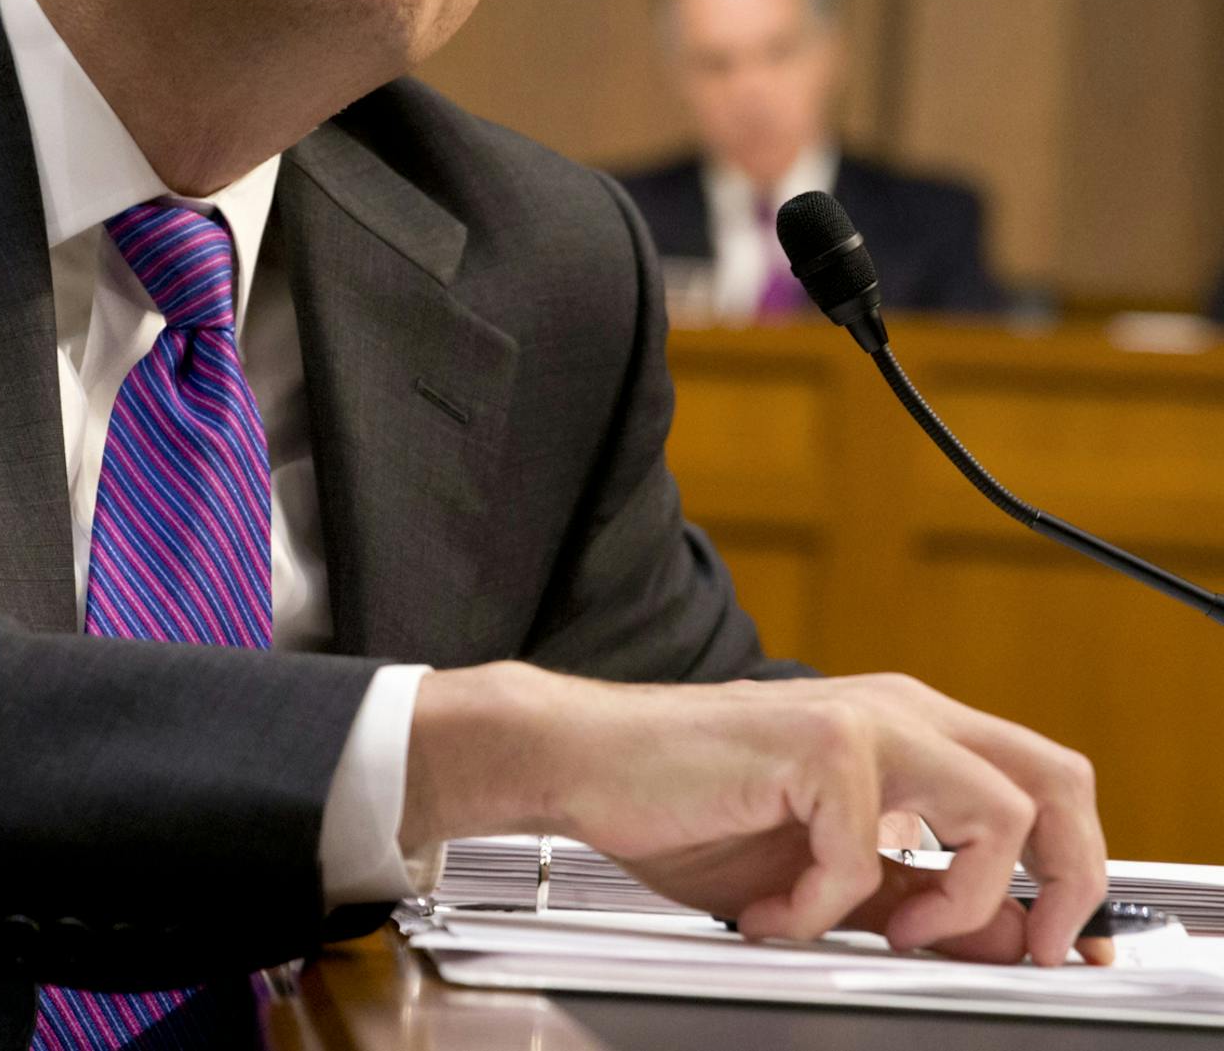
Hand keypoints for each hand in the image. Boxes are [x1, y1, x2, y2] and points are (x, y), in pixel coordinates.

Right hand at [401, 664, 1107, 966]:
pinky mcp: (815, 744)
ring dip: (953, 902)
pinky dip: (819, 909)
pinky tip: (769, 912)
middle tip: (1017, 947)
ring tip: (881, 931)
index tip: (1053, 946)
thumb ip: (912, 895)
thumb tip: (999, 940)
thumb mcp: (822, 870)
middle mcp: (898, 710)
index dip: (1074, 875)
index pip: (1044, 784)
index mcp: (908, 730)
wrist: (583, 760)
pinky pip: (866, 859)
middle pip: (1058, 779)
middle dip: (1065, 880)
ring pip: (999, 814)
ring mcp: (861, 718)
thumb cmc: (684, 805)